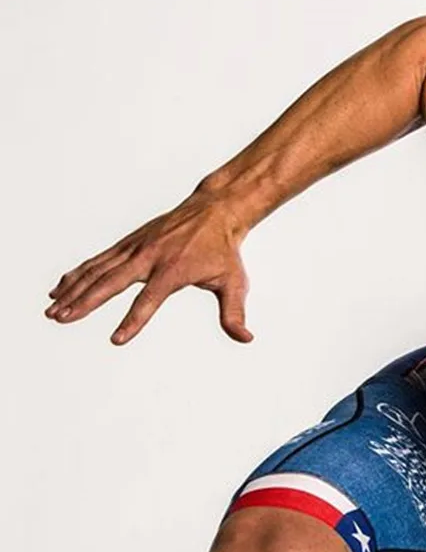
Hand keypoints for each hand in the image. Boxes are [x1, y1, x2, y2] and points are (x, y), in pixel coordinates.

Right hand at [45, 189, 253, 344]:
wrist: (213, 211)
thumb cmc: (224, 251)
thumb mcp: (235, 283)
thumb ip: (234, 313)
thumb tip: (246, 338)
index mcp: (172, 270)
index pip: (148, 301)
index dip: (133, 321)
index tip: (116, 340)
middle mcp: (148, 257)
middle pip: (110, 283)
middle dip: (84, 303)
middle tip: (61, 319)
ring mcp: (135, 247)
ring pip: (97, 270)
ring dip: (73, 289)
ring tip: (52, 309)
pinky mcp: (128, 243)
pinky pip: (99, 260)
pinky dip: (79, 273)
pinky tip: (62, 286)